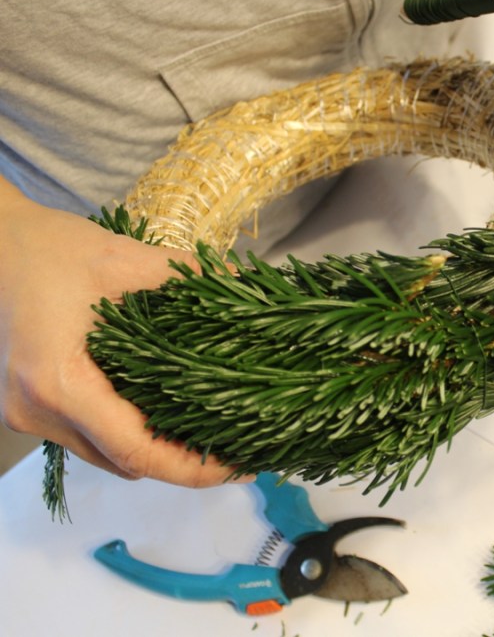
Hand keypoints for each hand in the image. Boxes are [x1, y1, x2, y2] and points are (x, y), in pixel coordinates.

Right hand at [0, 179, 245, 486]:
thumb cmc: (46, 248)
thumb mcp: (122, 259)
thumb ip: (185, 277)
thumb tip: (243, 286)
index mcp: (58, 383)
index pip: (136, 450)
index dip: (193, 469)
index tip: (241, 468)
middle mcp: (37, 412)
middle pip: (123, 461)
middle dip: (183, 463)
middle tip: (239, 448)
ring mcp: (26, 413)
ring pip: (105, 453)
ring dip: (155, 449)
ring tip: (212, 430)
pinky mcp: (27, 406)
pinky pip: (88, 435)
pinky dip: (128, 432)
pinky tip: (166, 410)